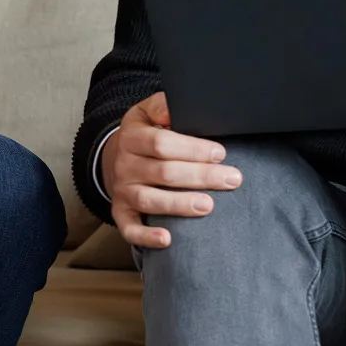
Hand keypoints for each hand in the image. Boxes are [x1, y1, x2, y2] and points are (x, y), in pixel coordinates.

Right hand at [100, 91, 242, 251]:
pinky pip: (129, 228)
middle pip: (163, 172)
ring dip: (179, 204)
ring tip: (208, 206)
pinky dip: (146, 237)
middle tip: (232, 179)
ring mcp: (122, 190)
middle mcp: (125, 165)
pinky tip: (167, 239)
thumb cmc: (143, 134)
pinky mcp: (120, 212)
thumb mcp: (146, 112)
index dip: (193, 149)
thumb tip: (174, 109)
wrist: (113, 157)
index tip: (220, 153)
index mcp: (132, 137)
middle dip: (200, 176)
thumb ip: (161, 106)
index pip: (162, 143)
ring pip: (149, 200)